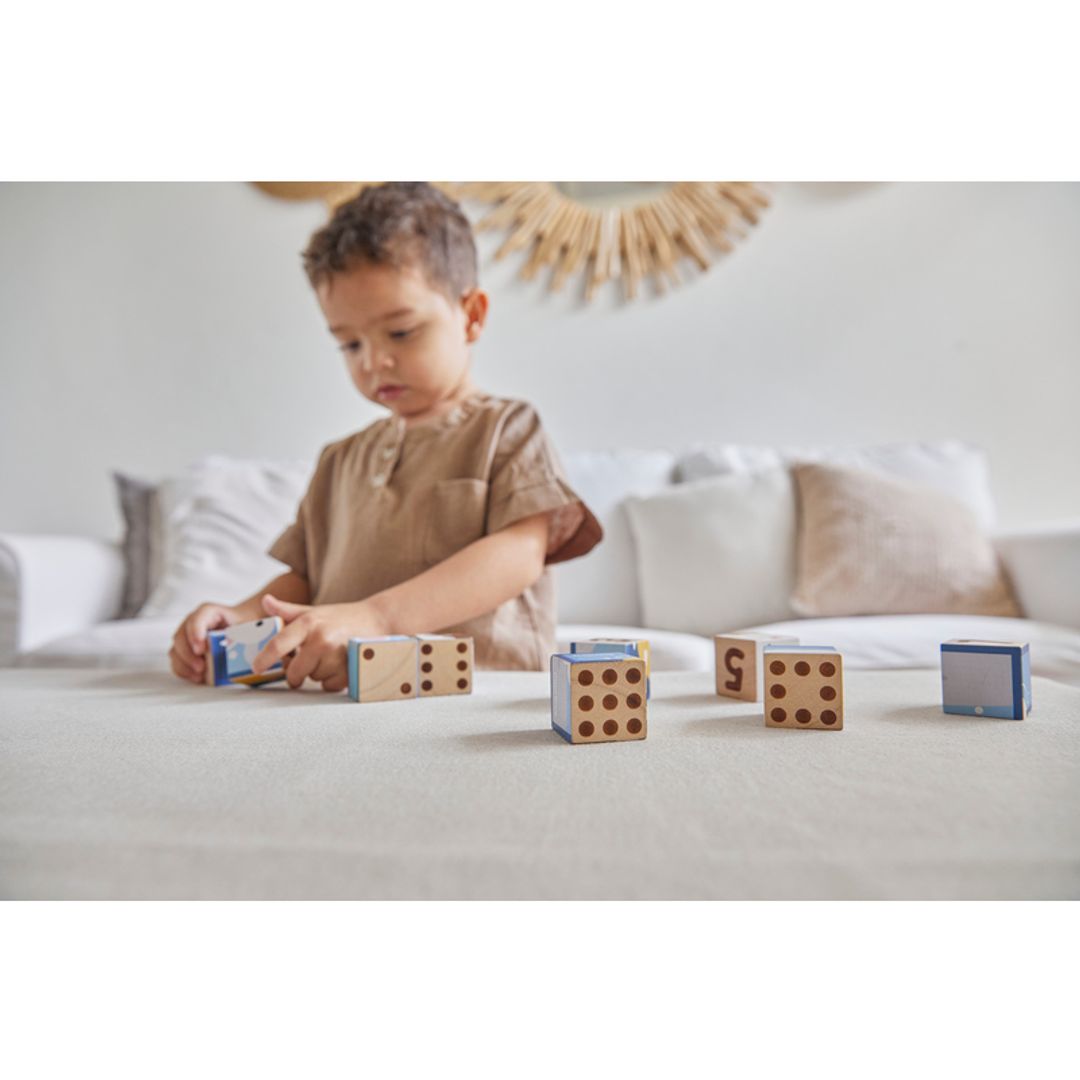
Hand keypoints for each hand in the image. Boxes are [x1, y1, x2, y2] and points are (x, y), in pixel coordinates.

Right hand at [169, 602, 243, 684]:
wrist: (240, 630)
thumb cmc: (243, 627)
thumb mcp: (246, 628)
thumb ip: (241, 636)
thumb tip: (236, 651)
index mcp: (209, 613)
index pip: (197, 619)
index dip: (195, 633)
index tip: (201, 650)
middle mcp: (193, 623)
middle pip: (181, 636)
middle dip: (188, 654)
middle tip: (201, 667)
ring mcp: (186, 637)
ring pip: (176, 650)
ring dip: (185, 665)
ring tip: (200, 674)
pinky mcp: (184, 652)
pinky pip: (177, 662)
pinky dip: (184, 671)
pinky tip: (197, 677)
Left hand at [251, 594, 390, 691]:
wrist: (379, 620)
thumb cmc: (343, 617)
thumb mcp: (314, 611)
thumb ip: (288, 611)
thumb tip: (266, 602)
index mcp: (308, 623)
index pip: (278, 644)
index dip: (264, 658)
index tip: (257, 667)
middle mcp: (321, 639)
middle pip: (295, 671)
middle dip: (297, 672)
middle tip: (306, 663)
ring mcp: (337, 656)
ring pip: (314, 679)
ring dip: (319, 673)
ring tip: (331, 657)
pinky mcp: (350, 669)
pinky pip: (330, 685)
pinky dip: (333, 680)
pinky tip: (341, 665)